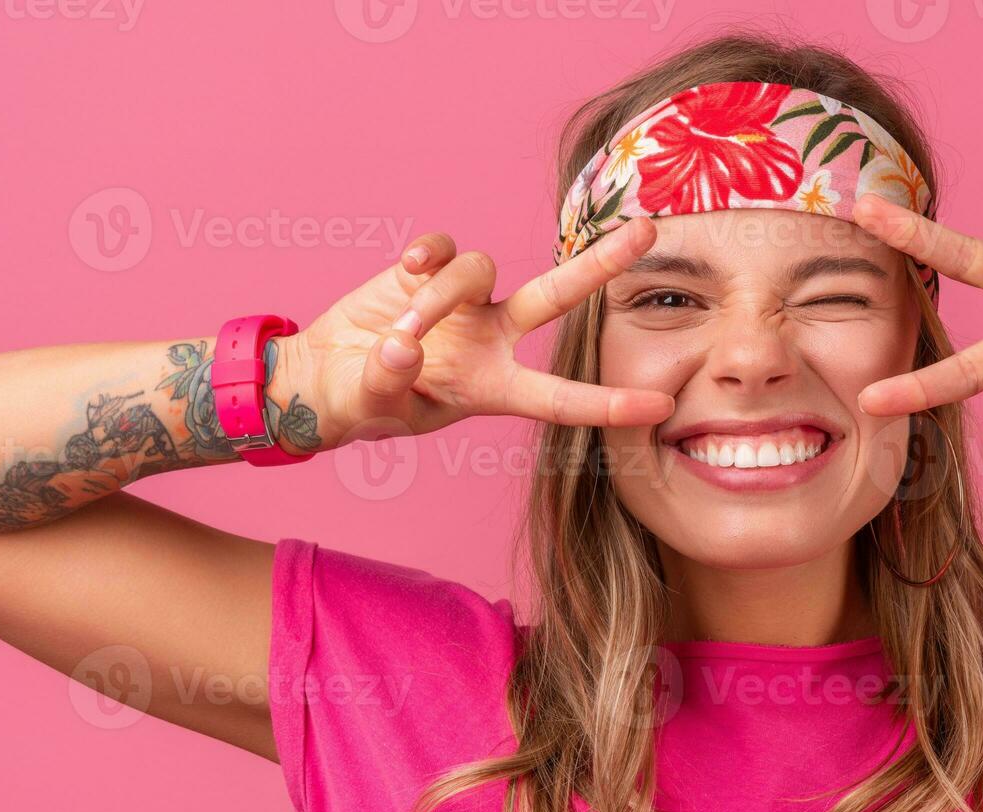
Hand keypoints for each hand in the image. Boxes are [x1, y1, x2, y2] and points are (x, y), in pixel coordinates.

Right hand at [280, 218, 673, 447]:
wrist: (321, 374)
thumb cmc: (358, 404)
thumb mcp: (370, 408)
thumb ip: (386, 382)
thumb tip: (403, 348)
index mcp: (492, 388)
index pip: (560, 398)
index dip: (609, 405)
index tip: (661, 405)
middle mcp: (490, 339)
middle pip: (556, 296)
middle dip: (601, 264)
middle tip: (648, 231)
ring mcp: (464, 301)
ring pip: (479, 271)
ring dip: (437, 298)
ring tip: (398, 333)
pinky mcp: (429, 271)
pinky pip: (445, 247)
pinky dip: (428, 254)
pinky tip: (406, 269)